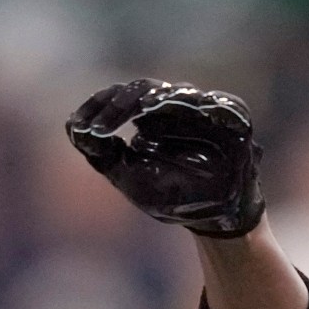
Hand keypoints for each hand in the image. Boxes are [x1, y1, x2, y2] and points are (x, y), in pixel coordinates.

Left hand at [67, 79, 264, 237]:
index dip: (99, 106)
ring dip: (152, 102)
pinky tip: (179, 115)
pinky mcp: (235, 118)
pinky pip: (218, 106)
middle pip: (144, 90)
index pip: (122, 96)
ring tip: (134, 115)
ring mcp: (206, 109)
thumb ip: (103, 156)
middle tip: (98, 128)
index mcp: (153, 116)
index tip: (80, 126)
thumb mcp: (131, 179)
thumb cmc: (174, 196)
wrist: (216, 218)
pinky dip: (197, 108)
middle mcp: (178, 107)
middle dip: (118, 106)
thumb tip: (73, 128)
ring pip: (175, 94)